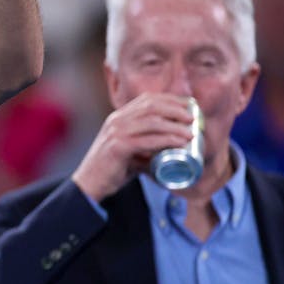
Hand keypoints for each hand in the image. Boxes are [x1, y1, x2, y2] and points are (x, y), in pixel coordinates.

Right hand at [71, 93, 193, 201]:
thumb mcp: (131, 150)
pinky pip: (146, 140)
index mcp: (119, 117)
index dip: (171, 100)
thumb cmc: (113, 168)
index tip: (190, 107)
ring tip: (191, 133)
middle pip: (151, 106)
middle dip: (176, 109)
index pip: (147, 99)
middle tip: (194, 119)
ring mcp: (115, 132)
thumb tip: (175, 146)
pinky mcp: (117, 147)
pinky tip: (179, 143)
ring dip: (175, 125)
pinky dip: (166, 140)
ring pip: (151, 121)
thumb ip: (148, 145)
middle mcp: (116, 120)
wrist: (89, 183)